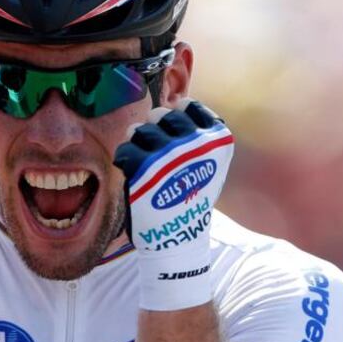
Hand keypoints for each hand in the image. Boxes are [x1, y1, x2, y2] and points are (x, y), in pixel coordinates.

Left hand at [114, 99, 233, 309]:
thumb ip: (198, 133)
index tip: (175, 133)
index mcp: (217, 140)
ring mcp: (168, 155)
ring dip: (137, 141)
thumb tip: (174, 103)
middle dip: (154, 127)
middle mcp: (195, 144)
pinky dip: (125, 157)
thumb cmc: (193, 197)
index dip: (177, 116)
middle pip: (162, 114)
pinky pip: (125, 149)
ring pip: (140, 129)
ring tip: (142, 158)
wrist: (180, 238)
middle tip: (155, 149)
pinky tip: (132, 169)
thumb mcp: (209, 163)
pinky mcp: (144, 170)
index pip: (189, 107)